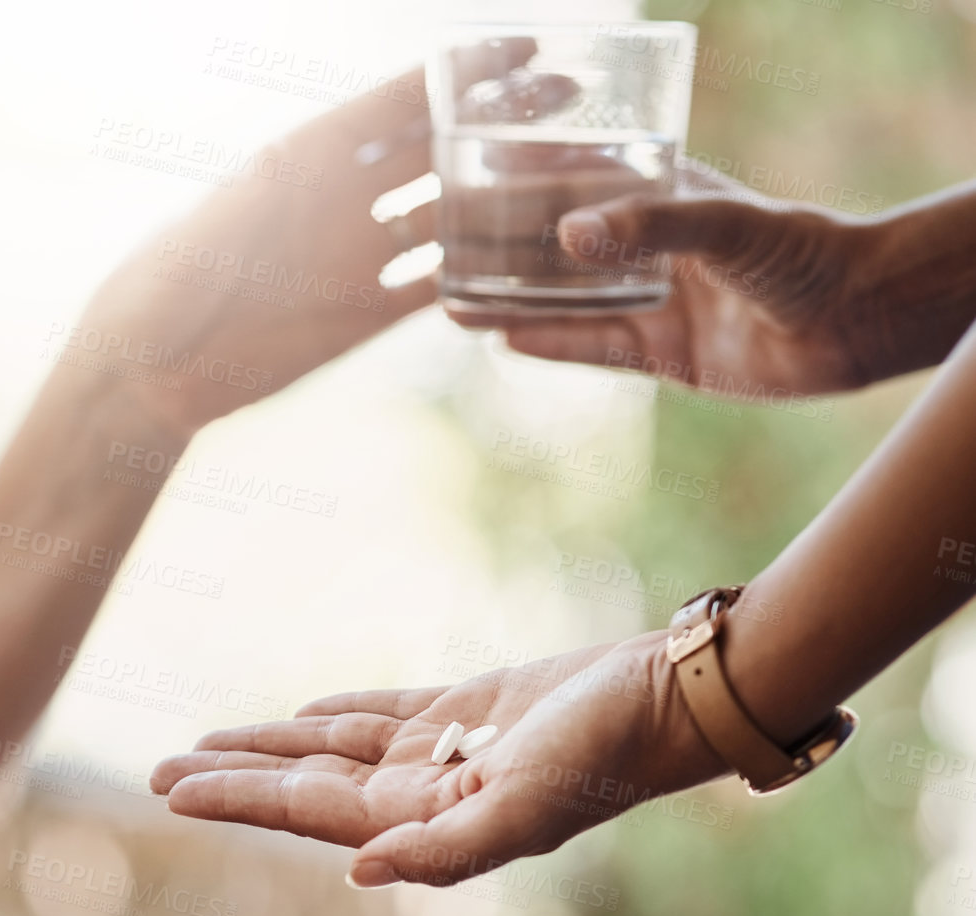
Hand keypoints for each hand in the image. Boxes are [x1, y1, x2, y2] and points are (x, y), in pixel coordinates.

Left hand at [71, 40, 551, 437]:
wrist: (159, 361)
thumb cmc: (185, 272)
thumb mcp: (250, 204)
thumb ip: (321, 163)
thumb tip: (375, 127)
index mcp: (317, 153)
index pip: (406, 100)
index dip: (467, 75)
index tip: (530, 52)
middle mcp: (344, 198)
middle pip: (438, 150)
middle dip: (503, 125)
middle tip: (574, 105)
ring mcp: (358, 254)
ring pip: (447, 218)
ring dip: (503, 202)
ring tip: (571, 185)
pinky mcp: (363, 312)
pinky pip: (433, 288)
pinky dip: (476, 277)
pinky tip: (526, 268)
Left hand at [151, 632, 728, 887]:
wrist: (667, 699)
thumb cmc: (603, 755)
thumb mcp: (523, 810)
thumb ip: (443, 849)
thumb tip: (356, 873)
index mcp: (426, 823)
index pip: (304, 812)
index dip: (235, 799)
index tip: (168, 789)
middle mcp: (423, 795)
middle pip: (302, 783)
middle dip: (232, 778)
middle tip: (157, 771)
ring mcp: (443, 753)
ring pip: (330, 746)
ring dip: (269, 743)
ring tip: (208, 739)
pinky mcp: (467, 711)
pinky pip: (381, 712)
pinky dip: (335, 711)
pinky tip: (301, 712)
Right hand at [449, 164, 887, 396]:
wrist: (855, 322)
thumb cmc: (801, 252)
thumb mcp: (725, 224)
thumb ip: (650, 227)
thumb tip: (568, 237)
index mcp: (660, 196)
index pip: (576, 180)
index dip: (521, 180)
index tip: (466, 181)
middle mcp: (648, 247)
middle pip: (557, 246)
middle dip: (502, 249)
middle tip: (442, 251)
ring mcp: (651, 301)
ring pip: (564, 300)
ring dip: (512, 301)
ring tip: (452, 302)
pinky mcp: (660, 353)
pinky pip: (591, 348)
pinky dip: (548, 343)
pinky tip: (502, 338)